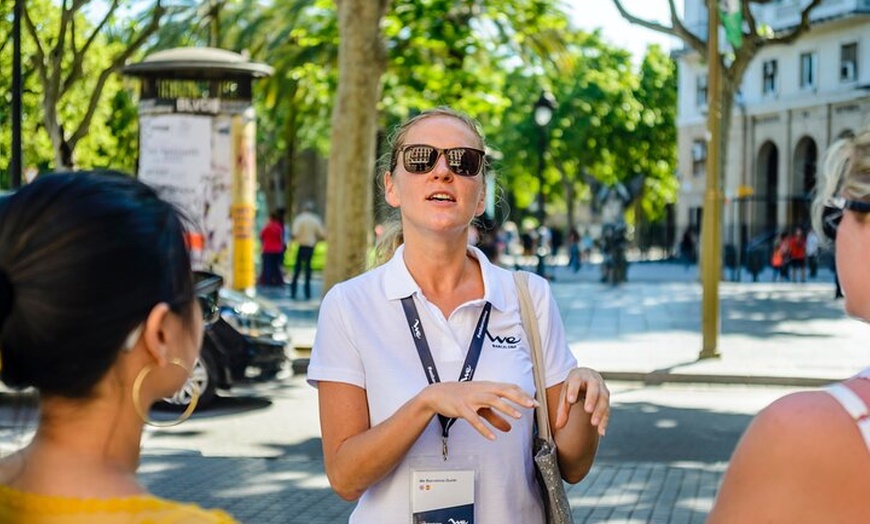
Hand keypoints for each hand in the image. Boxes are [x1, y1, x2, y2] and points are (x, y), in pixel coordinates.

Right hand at [421, 381, 537, 440]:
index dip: (522, 394)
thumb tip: (509, 428)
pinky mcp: (462, 408)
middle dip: (518, 398)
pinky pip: (474, 419)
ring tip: (518, 417)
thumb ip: (495, 417)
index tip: (535, 403)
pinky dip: (484, 428)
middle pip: (502, 391)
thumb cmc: (461, 397)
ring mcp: (471, 398)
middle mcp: (480, 390)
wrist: (437, 394)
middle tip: (532, 405)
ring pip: (490, 401)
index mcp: (487, 387)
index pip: (508, 387)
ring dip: (505, 408)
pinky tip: (493, 437)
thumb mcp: (480, 407)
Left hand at [554, 367, 609, 435]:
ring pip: (603, 398)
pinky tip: (601, 431)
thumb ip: (562, 409)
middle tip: (588, 410)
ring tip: (594, 423)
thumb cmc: (574, 386)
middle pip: (594, 388)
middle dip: (591, 398)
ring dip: (600, 411)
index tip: (571, 400)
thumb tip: (558, 426)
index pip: (576, 381)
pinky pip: (608, 409)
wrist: (588, 376)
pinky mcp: (607, 398)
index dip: (573, 390)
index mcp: (578, 376)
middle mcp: (592, 380)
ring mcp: (602, 388)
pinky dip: (605, 420)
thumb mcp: (566, 393)